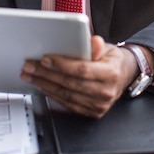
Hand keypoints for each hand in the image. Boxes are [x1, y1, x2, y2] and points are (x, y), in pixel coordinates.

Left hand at [20, 35, 139, 117]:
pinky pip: (67, 103)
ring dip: (44, 85)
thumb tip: (93, 42)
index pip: (82, 70)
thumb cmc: (112, 61)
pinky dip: (52, 94)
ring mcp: (98, 105)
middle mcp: (105, 92)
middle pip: (70, 83)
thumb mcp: (107, 48)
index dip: (62, 65)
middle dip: (46, 74)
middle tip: (30, 66)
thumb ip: (97, 46)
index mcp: (111, 74)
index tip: (45, 59)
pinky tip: (42, 85)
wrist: (123, 76)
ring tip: (31, 75)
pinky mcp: (91, 112)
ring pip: (66, 95)